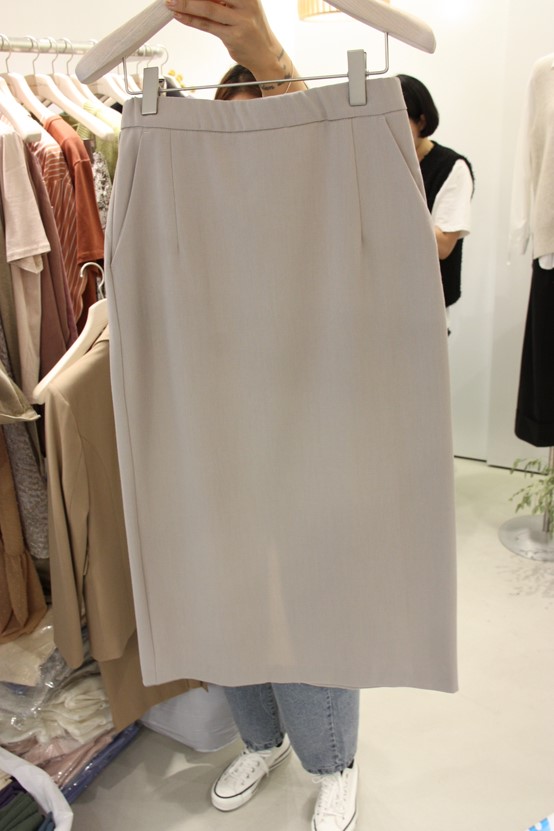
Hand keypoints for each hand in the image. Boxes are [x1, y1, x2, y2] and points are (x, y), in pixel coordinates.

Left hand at [164, 0, 305, 94]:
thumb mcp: (241, 6)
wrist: (266, 54)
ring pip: (207, 9)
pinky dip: (191, 20)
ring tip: (170, 2)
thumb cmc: (251, 28)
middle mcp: (245, 3)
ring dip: (186, 5)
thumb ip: (220, 0)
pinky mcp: (233, 36)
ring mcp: (240, 20)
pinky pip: (207, 26)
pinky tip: (179, 15)